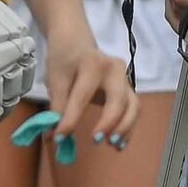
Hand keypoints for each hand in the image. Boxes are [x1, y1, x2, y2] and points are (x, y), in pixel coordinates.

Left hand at [41, 33, 140, 149]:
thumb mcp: (55, 78)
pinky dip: (129, 127)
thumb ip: (56, 107)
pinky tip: (119, 143)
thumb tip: (54, 136)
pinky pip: (134, 109)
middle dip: (108, 122)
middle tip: (95, 140)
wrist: (75, 41)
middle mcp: (114, 70)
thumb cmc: (64, 60)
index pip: (81, 96)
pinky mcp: (129, 88)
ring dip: (125, 127)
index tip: (60, 138)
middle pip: (118, 99)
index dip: (70, 119)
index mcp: (91, 64)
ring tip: (113, 145)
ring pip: (133, 106)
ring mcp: (125, 78)